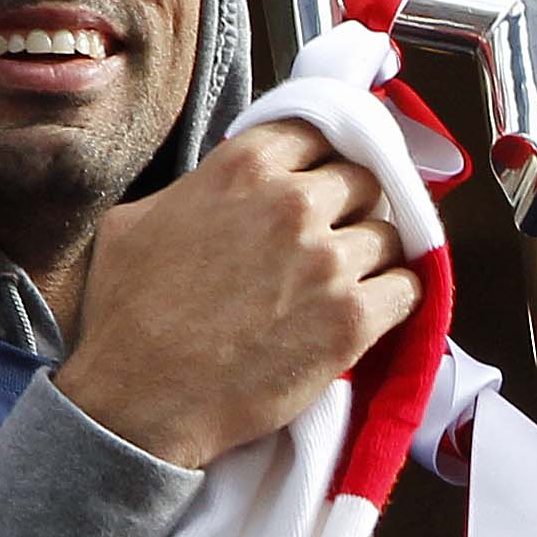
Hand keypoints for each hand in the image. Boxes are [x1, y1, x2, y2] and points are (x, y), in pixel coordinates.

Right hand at [56, 118, 418, 467]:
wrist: (141, 403)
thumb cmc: (128, 315)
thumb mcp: (135, 220)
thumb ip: (197, 188)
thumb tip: (222, 185)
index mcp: (244, 167)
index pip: (316, 134)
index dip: (320, 162)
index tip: (319, 184)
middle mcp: (294, 203)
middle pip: (362, 182)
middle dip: (351, 208)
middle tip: (333, 239)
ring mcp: (330, 261)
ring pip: (389, 236)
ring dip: (373, 258)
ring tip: (345, 284)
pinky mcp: (354, 319)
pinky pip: (407, 289)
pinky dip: (395, 299)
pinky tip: (370, 312)